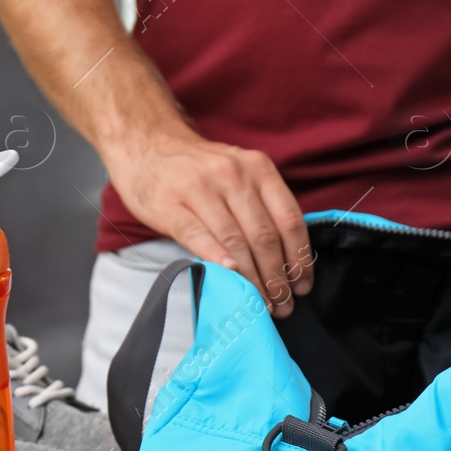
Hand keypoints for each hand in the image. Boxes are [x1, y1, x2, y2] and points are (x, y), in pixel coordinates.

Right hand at [107, 130, 313, 316]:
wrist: (148, 146)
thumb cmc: (200, 171)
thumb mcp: (240, 173)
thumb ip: (263, 205)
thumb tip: (289, 259)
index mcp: (258, 168)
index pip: (289, 219)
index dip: (299, 258)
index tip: (303, 285)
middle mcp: (233, 175)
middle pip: (264, 235)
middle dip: (277, 276)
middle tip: (282, 304)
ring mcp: (200, 189)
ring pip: (235, 242)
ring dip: (252, 279)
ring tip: (260, 303)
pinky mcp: (171, 205)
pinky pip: (199, 237)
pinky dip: (218, 259)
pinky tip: (230, 277)